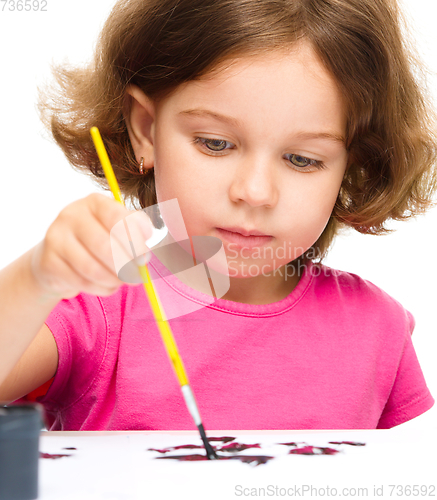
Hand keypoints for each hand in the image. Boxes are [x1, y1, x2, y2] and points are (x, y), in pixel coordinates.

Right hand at [29, 193, 152, 298]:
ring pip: (93, 269)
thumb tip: (147, 239)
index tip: (145, 258)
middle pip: (105, 246)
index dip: (135, 242)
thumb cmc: (98, 239)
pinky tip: (106, 285)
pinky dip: (101, 288)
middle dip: (126, 266)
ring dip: (114, 280)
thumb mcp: (118, 227)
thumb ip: (136, 228)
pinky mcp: (49, 262)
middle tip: (137, 276)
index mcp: (94, 202)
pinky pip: (82, 282)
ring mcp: (56, 237)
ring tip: (122, 281)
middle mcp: (72, 215)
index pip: (118, 219)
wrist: (58, 257)